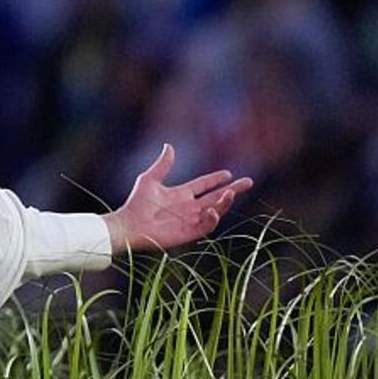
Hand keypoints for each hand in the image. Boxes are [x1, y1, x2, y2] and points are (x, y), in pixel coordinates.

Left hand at [105, 144, 253, 253]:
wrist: (129, 224)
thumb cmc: (136, 203)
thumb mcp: (150, 179)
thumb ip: (163, 165)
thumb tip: (169, 146)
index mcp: (181, 194)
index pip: (204, 185)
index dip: (216, 179)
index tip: (228, 173)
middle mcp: (188, 207)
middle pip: (216, 197)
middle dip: (233, 190)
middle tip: (248, 181)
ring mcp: (190, 220)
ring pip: (215, 210)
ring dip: (225, 202)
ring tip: (231, 193)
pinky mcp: (188, 232)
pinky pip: (206, 226)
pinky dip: (212, 218)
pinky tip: (213, 210)